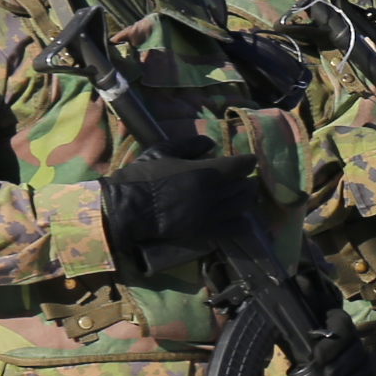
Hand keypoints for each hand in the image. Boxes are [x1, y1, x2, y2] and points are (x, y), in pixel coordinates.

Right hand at [97, 153, 259, 273]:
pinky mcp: (205, 231)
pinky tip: (242, 218)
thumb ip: (189, 144)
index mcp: (205, 172)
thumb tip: (211, 143)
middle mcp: (213, 193)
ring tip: (244, 195)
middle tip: (244, 178)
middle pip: (243, 186)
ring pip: (242, 205)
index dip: (247, 162)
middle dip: (246, 180)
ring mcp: (211, 214)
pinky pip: (235, 228)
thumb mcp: (163, 151)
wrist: (128, 208)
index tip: (248, 160)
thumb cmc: (143, 176)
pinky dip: (243, 222)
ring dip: (247, 199)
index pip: (240, 166)